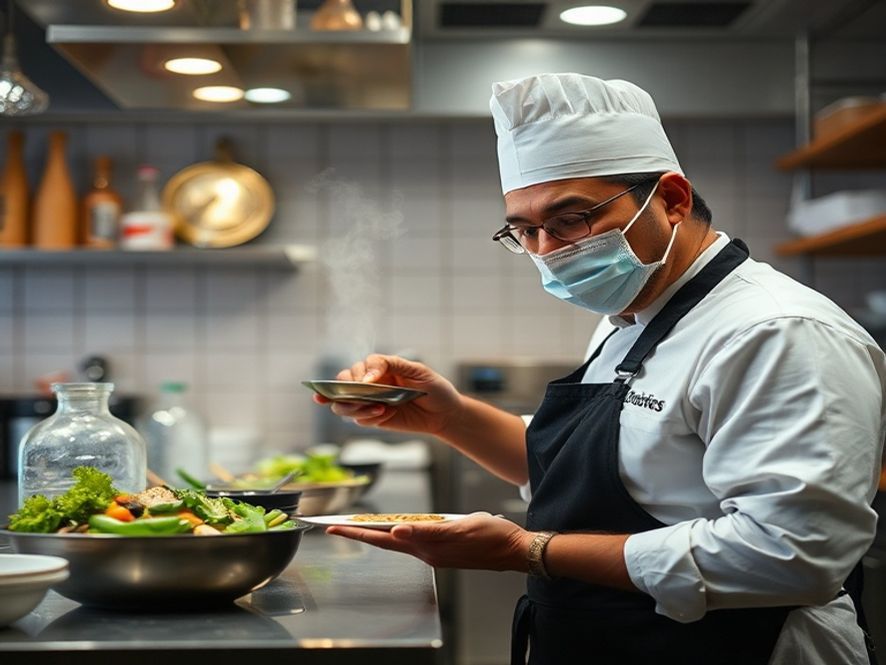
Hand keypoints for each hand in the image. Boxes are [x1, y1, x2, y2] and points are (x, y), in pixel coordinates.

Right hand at [313, 354, 463, 436]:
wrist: (445, 413)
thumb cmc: (433, 388)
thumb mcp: (417, 370)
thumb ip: (390, 365)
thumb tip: (366, 377)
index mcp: (379, 368)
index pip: (356, 368)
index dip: (355, 375)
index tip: (368, 383)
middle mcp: (371, 384)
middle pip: (341, 385)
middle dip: (344, 392)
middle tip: (362, 397)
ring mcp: (371, 402)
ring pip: (343, 405)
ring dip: (355, 407)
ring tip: (378, 408)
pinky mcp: (375, 419)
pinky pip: (360, 420)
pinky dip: (370, 418)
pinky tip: (387, 414)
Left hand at [325, 512, 533, 571]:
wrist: (514, 549)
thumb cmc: (492, 535)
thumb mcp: (459, 527)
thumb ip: (427, 531)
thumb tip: (397, 531)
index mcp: (427, 546)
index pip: (384, 537)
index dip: (358, 532)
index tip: (335, 527)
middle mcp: (427, 553)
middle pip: (385, 541)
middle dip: (358, 533)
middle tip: (334, 527)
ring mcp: (435, 554)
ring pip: (397, 542)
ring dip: (376, 534)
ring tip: (356, 526)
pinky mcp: (443, 551)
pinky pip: (414, 542)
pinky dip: (399, 535)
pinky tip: (395, 529)